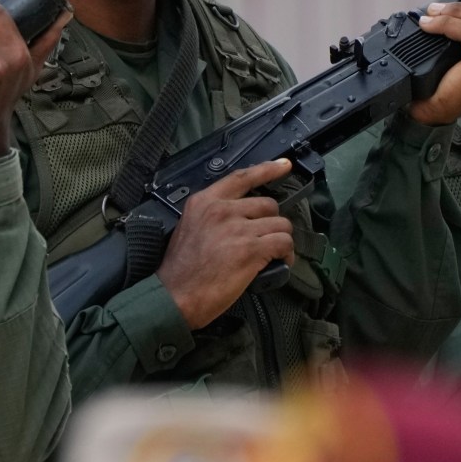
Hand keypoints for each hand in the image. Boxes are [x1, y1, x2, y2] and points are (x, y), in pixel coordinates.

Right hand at [156, 158, 295, 329]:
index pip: (241, 178)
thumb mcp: (188, 229)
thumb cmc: (179, 271)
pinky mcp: (251, 249)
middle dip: (271, 223)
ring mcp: (237, 228)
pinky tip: (279, 263)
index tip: (284, 165)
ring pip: (280, 224)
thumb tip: (240, 219)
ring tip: (272, 255)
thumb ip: (212, 216)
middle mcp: (221, 210)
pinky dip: (287, 255)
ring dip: (280, 240)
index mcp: (203, 202)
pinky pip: (283, 243)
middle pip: (267, 204)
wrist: (173, 296)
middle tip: (265, 240)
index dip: (267, 169)